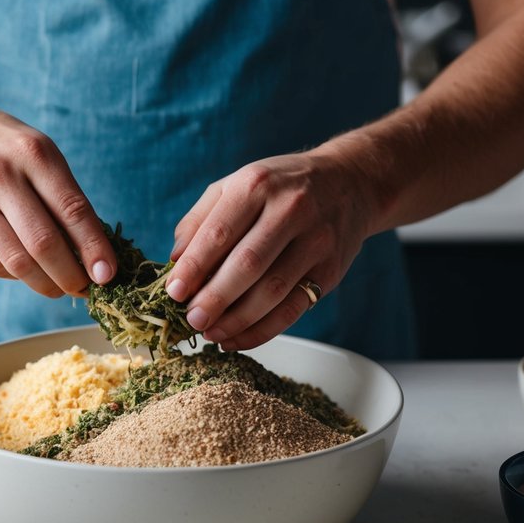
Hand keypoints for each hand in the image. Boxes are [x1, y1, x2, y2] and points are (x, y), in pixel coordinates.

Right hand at [0, 97, 115, 297]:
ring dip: (46, 284)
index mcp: (33, 154)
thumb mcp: (38, 152)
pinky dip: (19, 276)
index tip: (108, 275)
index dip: (94, 248)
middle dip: (71, 276)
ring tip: (61, 288)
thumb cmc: (3, 149)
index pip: (72, 210)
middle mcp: (1, 176)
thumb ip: (64, 196)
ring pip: (18, 262)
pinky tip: (29, 271)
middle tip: (85, 289)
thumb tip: (94, 253)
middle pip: (44, 243)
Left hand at [164, 149, 374, 349]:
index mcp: (257, 185)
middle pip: (247, 265)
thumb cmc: (280, 187)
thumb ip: (200, 220)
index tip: (173, 293)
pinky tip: (237, 339)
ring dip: (237, 320)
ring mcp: (316, 241)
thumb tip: (175, 262)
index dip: (193, 267)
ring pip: (272, 291)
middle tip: (191, 320)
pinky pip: (293, 309)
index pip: (219, 233)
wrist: (350, 183)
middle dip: (214, 299)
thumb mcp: (236, 184)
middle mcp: (290, 210)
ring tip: (210, 333)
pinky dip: (262, 331)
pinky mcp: (330, 270)